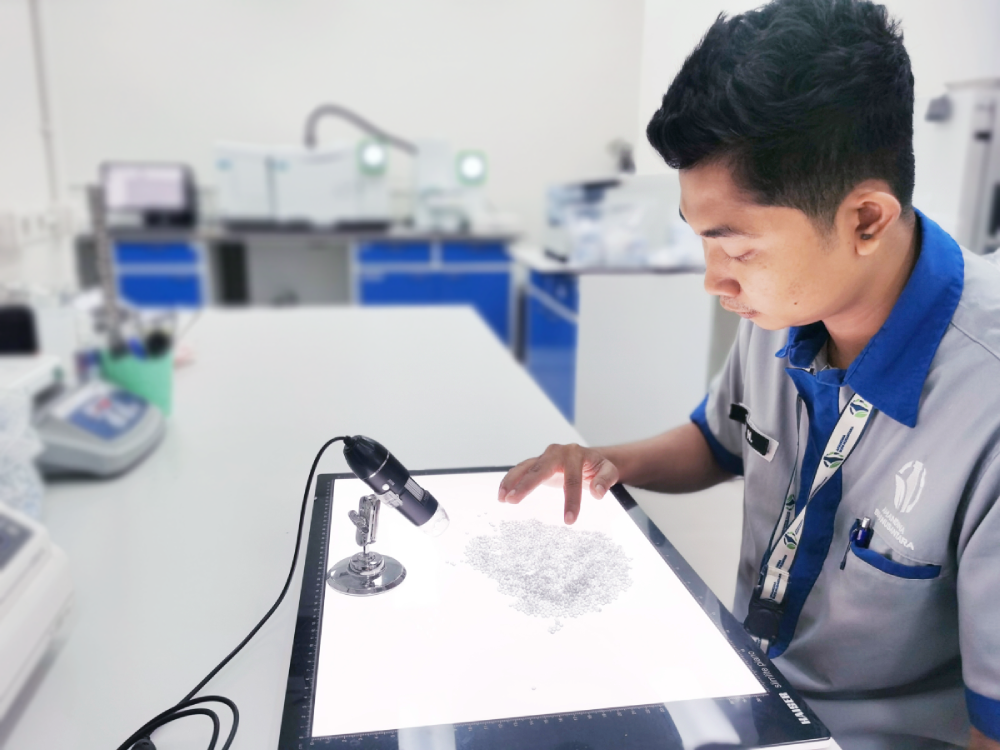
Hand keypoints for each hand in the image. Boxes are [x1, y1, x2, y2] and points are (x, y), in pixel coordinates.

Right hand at [497, 444, 619, 524]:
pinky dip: (510, 480)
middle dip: (526, 485)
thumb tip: (598, 492)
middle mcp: (556, 452)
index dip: (571, 500)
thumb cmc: (597, 467)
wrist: (589, 457)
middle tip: (513, 500)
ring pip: (526, 468)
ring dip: (513, 482)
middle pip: (540, 470)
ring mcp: (544, 456)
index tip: (569, 520)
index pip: (572, 480)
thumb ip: (605, 479)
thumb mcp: (608, 471)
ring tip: (503, 498)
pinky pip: (520, 470)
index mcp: (575, 454)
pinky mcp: (536, 463)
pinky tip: (502, 494)